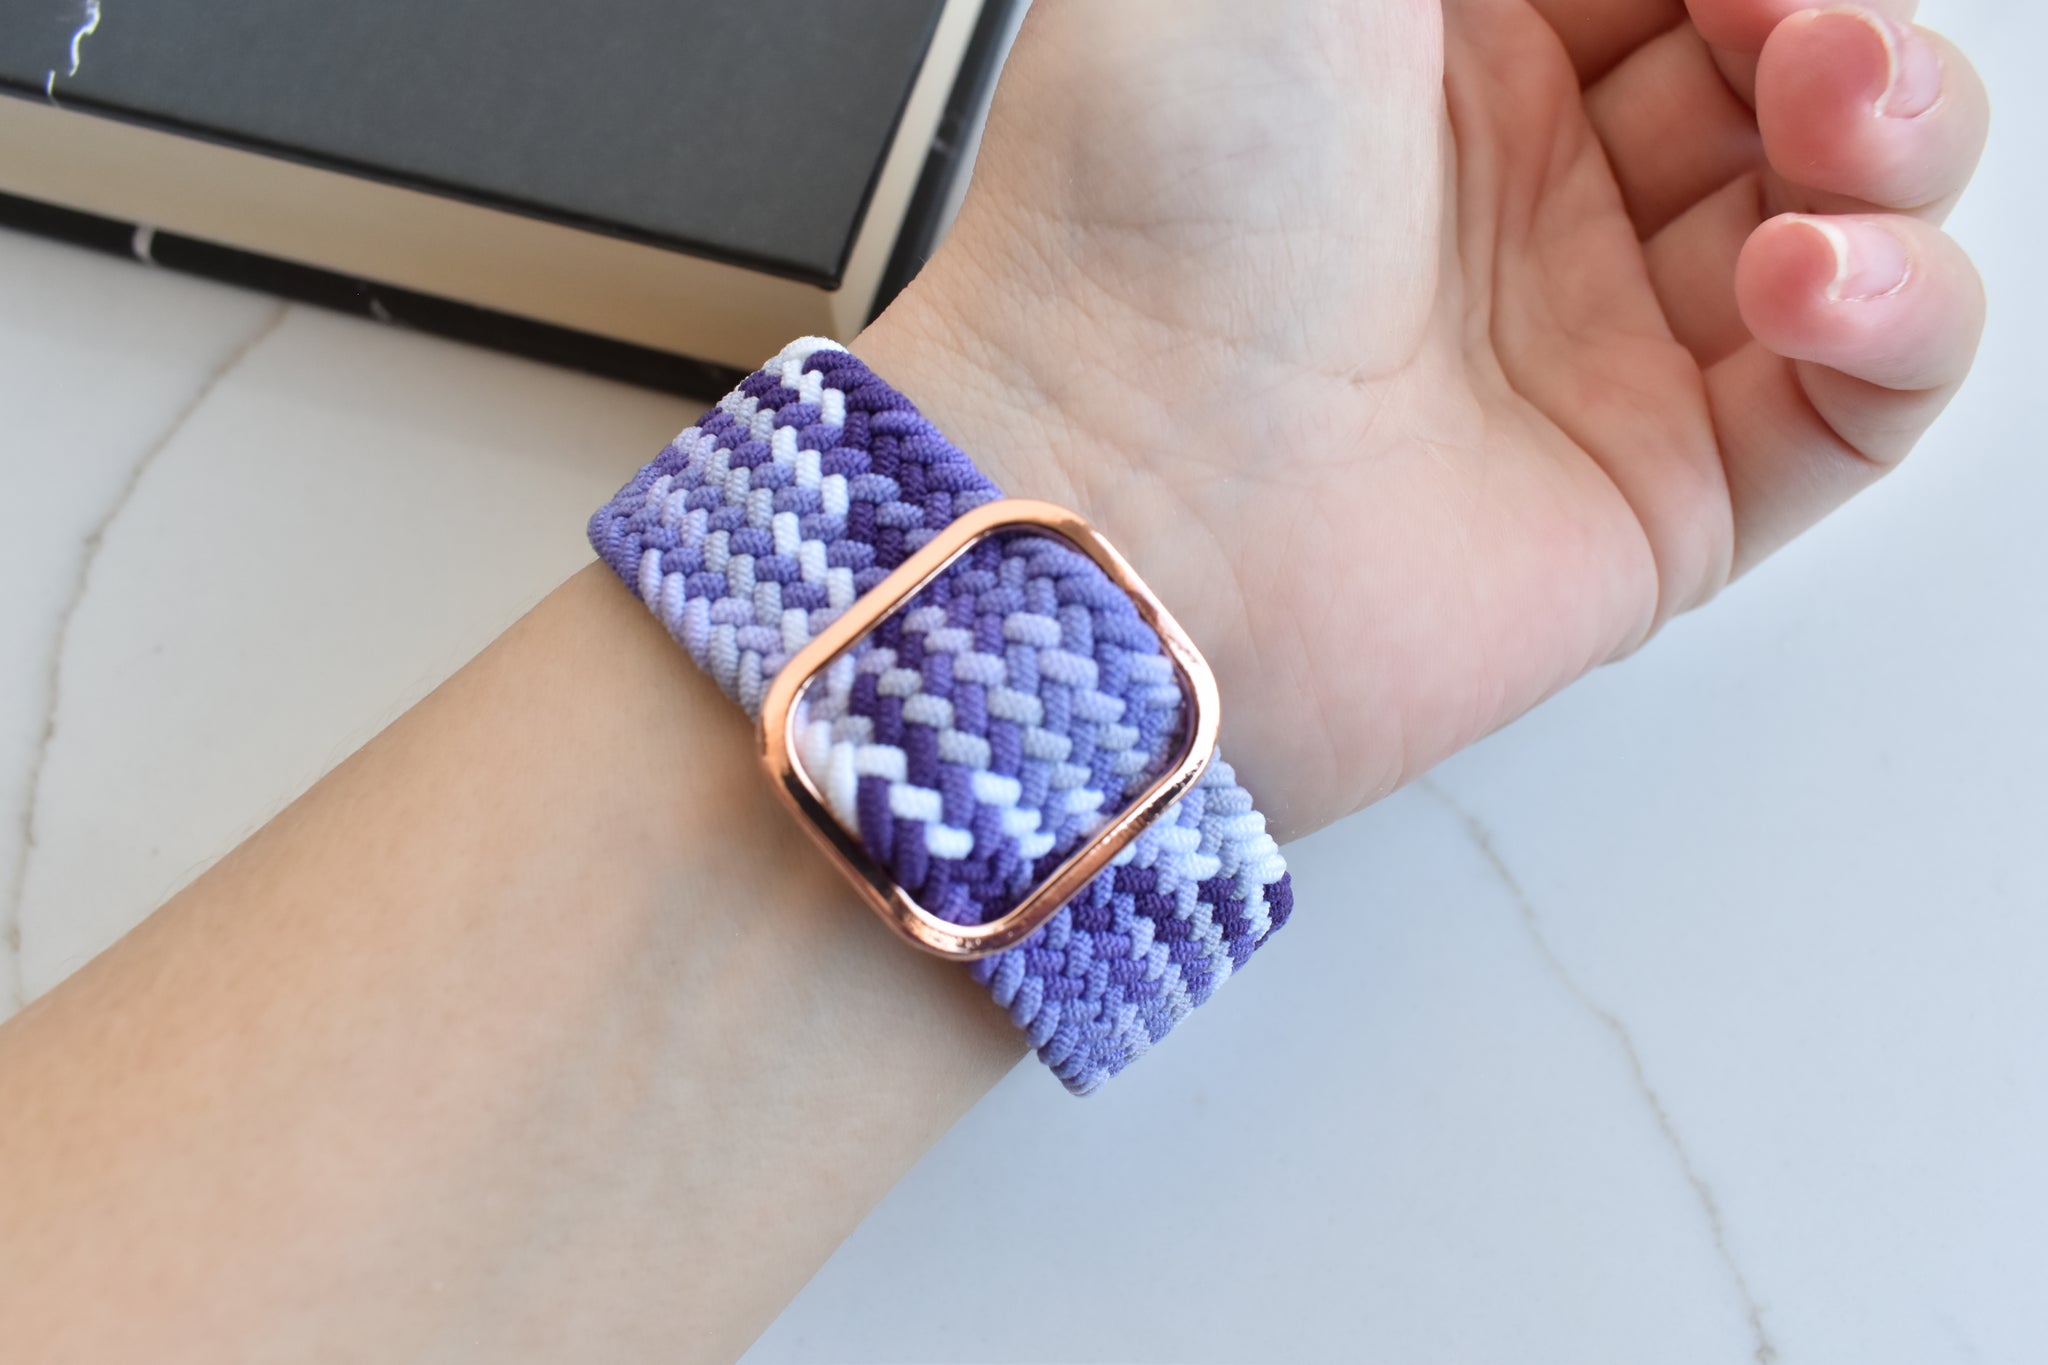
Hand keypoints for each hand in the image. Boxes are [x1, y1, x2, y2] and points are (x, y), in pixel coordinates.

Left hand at [854, 0, 1987, 835]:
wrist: (1111, 494)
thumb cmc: (1136, 215)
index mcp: (1431, 54)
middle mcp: (1517, 196)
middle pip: (1779, 66)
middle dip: (1831, 23)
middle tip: (1790, 23)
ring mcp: (1593, 342)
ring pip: (1847, 212)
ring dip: (1898, 138)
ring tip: (1829, 114)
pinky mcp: (1656, 491)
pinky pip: (1858, 399)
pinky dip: (1897, 317)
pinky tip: (1808, 277)